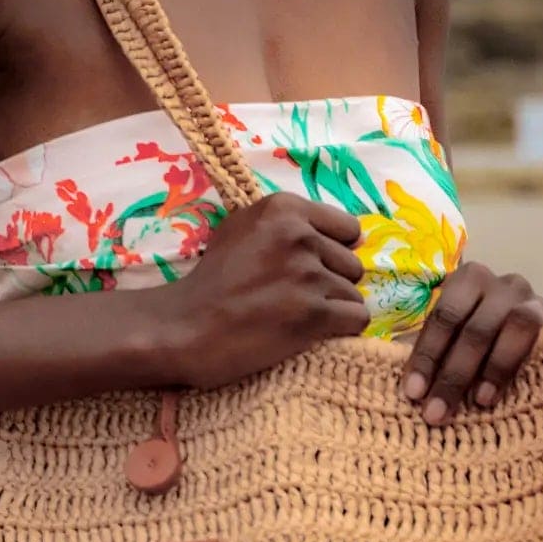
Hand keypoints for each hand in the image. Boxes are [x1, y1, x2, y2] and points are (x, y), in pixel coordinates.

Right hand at [166, 192, 371, 389]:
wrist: (185, 327)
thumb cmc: (211, 281)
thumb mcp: (241, 229)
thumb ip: (287, 226)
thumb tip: (349, 237)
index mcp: (283, 208)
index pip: (348, 228)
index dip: (333, 251)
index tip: (310, 268)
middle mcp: (300, 235)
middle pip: (352, 264)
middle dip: (331, 282)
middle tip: (295, 297)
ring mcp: (308, 275)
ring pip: (353, 294)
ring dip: (332, 309)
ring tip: (297, 316)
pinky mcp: (313, 313)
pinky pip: (357, 318)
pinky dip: (341, 329)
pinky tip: (314, 332)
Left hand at [400, 263, 542, 423]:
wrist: (508, 335)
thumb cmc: (467, 347)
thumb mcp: (443, 345)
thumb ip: (429, 355)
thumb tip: (409, 390)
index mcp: (468, 282)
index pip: (444, 317)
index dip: (426, 356)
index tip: (413, 394)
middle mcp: (505, 286)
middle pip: (478, 326)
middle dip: (454, 373)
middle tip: (437, 412)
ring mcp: (537, 300)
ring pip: (521, 323)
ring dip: (499, 363)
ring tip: (483, 400)